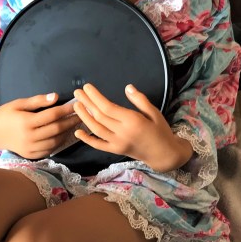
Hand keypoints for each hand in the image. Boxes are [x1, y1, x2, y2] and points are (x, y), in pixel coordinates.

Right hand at [0, 93, 80, 157]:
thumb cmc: (5, 114)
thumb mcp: (18, 103)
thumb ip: (37, 101)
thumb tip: (55, 96)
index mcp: (26, 121)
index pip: (52, 115)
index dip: (66, 110)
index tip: (77, 105)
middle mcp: (29, 136)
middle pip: (56, 129)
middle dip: (70, 122)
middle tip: (81, 116)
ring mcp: (30, 148)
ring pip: (55, 141)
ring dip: (67, 133)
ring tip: (75, 125)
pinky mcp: (31, 155)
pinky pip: (49, 150)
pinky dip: (58, 143)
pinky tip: (63, 135)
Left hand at [72, 83, 192, 170]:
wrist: (164, 154)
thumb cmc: (161, 130)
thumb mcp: (154, 112)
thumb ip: (140, 100)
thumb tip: (127, 87)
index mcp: (132, 121)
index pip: (108, 107)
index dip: (95, 97)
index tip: (87, 87)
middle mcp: (123, 132)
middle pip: (99, 116)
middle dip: (87, 103)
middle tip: (77, 92)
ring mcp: (118, 143)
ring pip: (96, 129)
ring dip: (84, 117)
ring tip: (76, 106)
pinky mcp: (116, 151)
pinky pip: (98, 145)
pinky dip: (87, 139)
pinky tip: (78, 131)